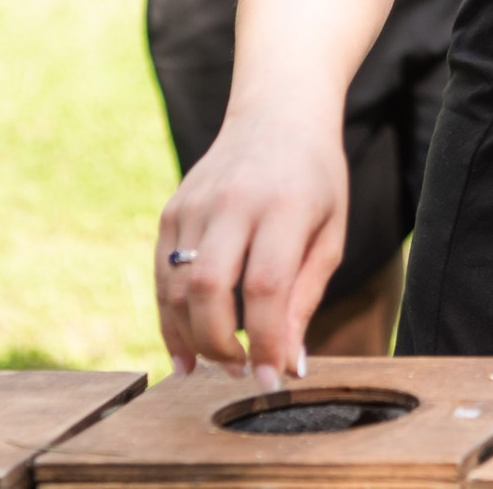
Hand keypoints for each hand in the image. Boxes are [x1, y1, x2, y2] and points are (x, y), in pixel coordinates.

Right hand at [154, 106, 347, 387]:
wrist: (277, 113)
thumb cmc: (315, 179)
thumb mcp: (330, 232)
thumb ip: (306, 296)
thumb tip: (288, 363)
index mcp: (284, 205)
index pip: (265, 286)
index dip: (266, 342)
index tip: (273, 379)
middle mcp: (233, 201)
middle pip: (209, 288)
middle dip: (220, 345)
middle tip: (240, 372)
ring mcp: (195, 203)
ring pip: (176, 285)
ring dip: (190, 337)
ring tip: (215, 365)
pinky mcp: (172, 208)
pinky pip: (162, 273)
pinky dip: (170, 316)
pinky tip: (186, 346)